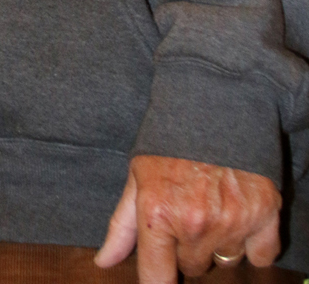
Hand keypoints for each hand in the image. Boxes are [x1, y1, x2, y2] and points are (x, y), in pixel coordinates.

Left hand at [95, 155, 280, 282]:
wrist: (213, 103)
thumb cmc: (169, 139)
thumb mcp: (137, 175)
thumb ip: (121, 225)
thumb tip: (104, 262)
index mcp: (158, 214)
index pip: (157, 281)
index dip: (159, 281)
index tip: (162, 277)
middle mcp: (194, 222)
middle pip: (193, 267)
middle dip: (188, 246)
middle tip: (189, 209)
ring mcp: (232, 219)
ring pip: (225, 260)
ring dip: (220, 242)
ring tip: (213, 203)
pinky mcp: (264, 212)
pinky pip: (261, 257)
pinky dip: (254, 243)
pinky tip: (240, 214)